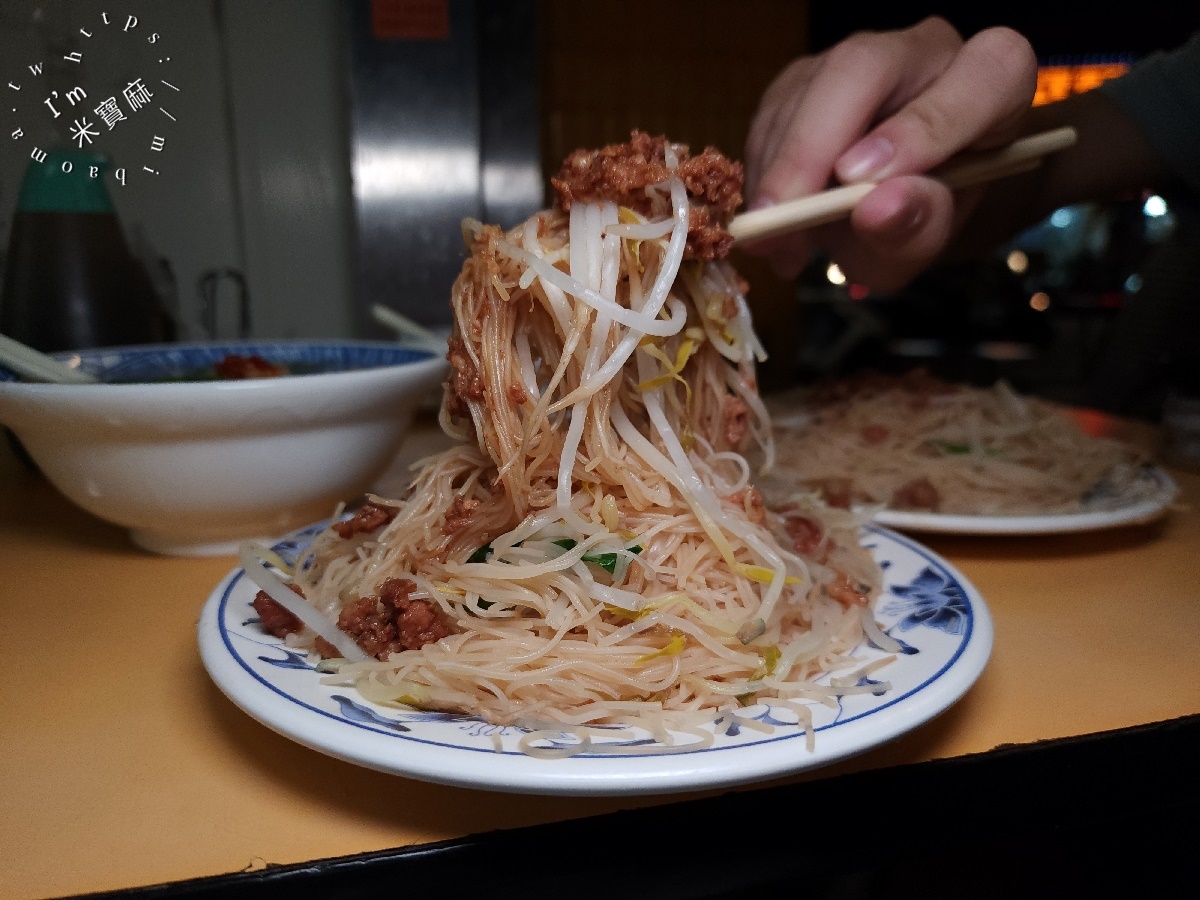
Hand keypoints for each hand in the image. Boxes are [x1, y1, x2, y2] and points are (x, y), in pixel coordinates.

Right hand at [743, 16, 1038, 290]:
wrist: (890, 206)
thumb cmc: (920, 216)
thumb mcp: (927, 240)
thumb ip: (917, 228)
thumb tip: (876, 210)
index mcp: (992, 80)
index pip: (982, 76)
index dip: (927, 126)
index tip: (867, 183)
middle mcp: (925, 52)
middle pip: (865, 66)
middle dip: (814, 144)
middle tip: (782, 217)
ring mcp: (857, 58)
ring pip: (807, 91)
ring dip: (777, 171)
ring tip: (777, 245)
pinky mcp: (803, 78)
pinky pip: (770, 115)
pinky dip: (760, 174)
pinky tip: (772, 226)